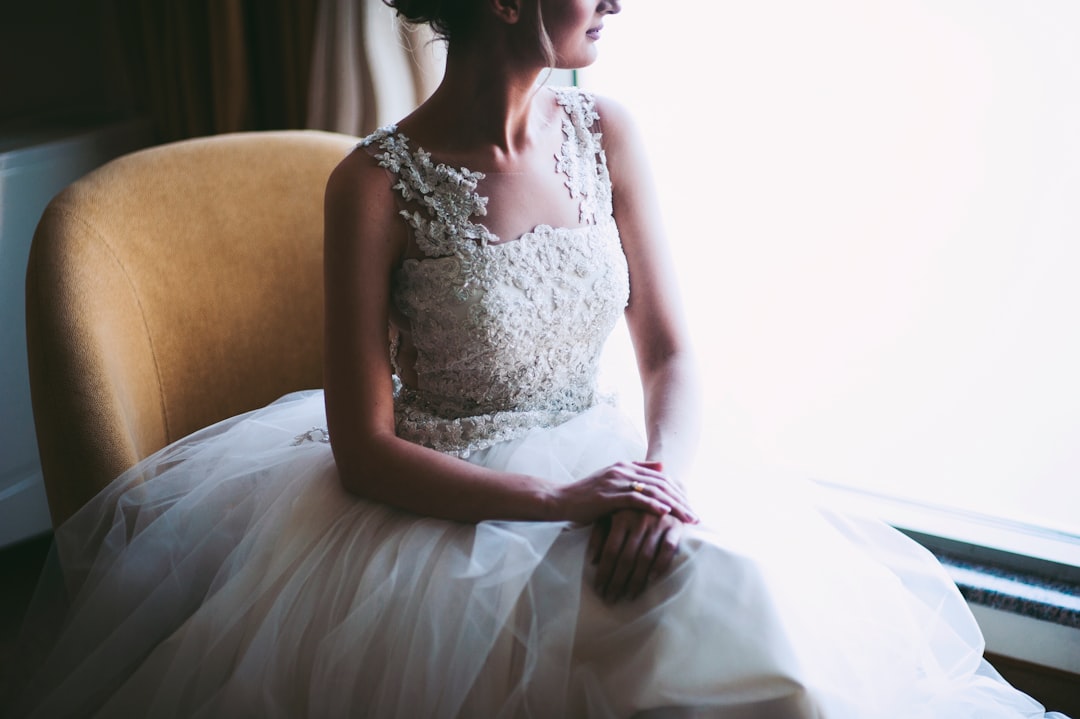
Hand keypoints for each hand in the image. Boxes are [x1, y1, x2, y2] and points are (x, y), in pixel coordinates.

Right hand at [555, 461, 696, 524]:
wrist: (561, 499)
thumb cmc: (587, 495)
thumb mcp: (613, 480)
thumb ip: (636, 471)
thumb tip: (662, 467)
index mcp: (626, 466)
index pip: (661, 478)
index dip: (679, 492)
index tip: (692, 507)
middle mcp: (623, 470)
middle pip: (661, 484)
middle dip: (681, 501)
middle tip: (695, 517)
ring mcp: (616, 482)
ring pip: (652, 491)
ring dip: (673, 506)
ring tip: (687, 519)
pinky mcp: (608, 495)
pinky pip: (635, 499)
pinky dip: (652, 505)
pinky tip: (665, 514)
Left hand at [589, 509, 684, 602]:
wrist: (663, 494)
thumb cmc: (631, 510)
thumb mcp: (611, 517)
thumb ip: (600, 535)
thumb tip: (593, 561)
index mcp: (621, 515)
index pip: (611, 550)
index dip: (604, 572)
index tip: (599, 589)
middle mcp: (639, 518)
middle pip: (626, 557)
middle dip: (617, 581)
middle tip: (610, 599)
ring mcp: (658, 522)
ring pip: (645, 557)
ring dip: (636, 580)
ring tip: (629, 596)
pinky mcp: (675, 526)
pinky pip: (667, 550)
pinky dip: (659, 566)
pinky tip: (651, 580)